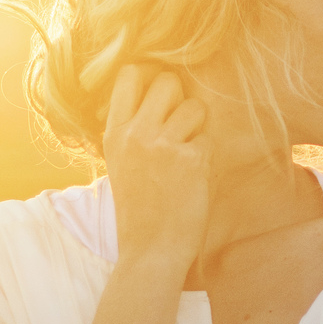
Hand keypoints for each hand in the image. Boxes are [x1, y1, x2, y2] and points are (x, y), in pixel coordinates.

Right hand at [101, 64, 209, 274]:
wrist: (150, 250)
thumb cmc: (139, 208)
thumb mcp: (119, 162)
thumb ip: (132, 128)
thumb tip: (154, 90)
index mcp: (114, 133)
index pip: (129, 74)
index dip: (149, 73)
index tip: (159, 90)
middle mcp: (136, 133)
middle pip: (167, 80)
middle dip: (180, 96)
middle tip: (180, 121)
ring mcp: (164, 145)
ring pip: (195, 106)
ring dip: (198, 124)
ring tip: (188, 149)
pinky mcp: (192, 160)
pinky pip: (208, 137)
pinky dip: (206, 153)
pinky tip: (194, 175)